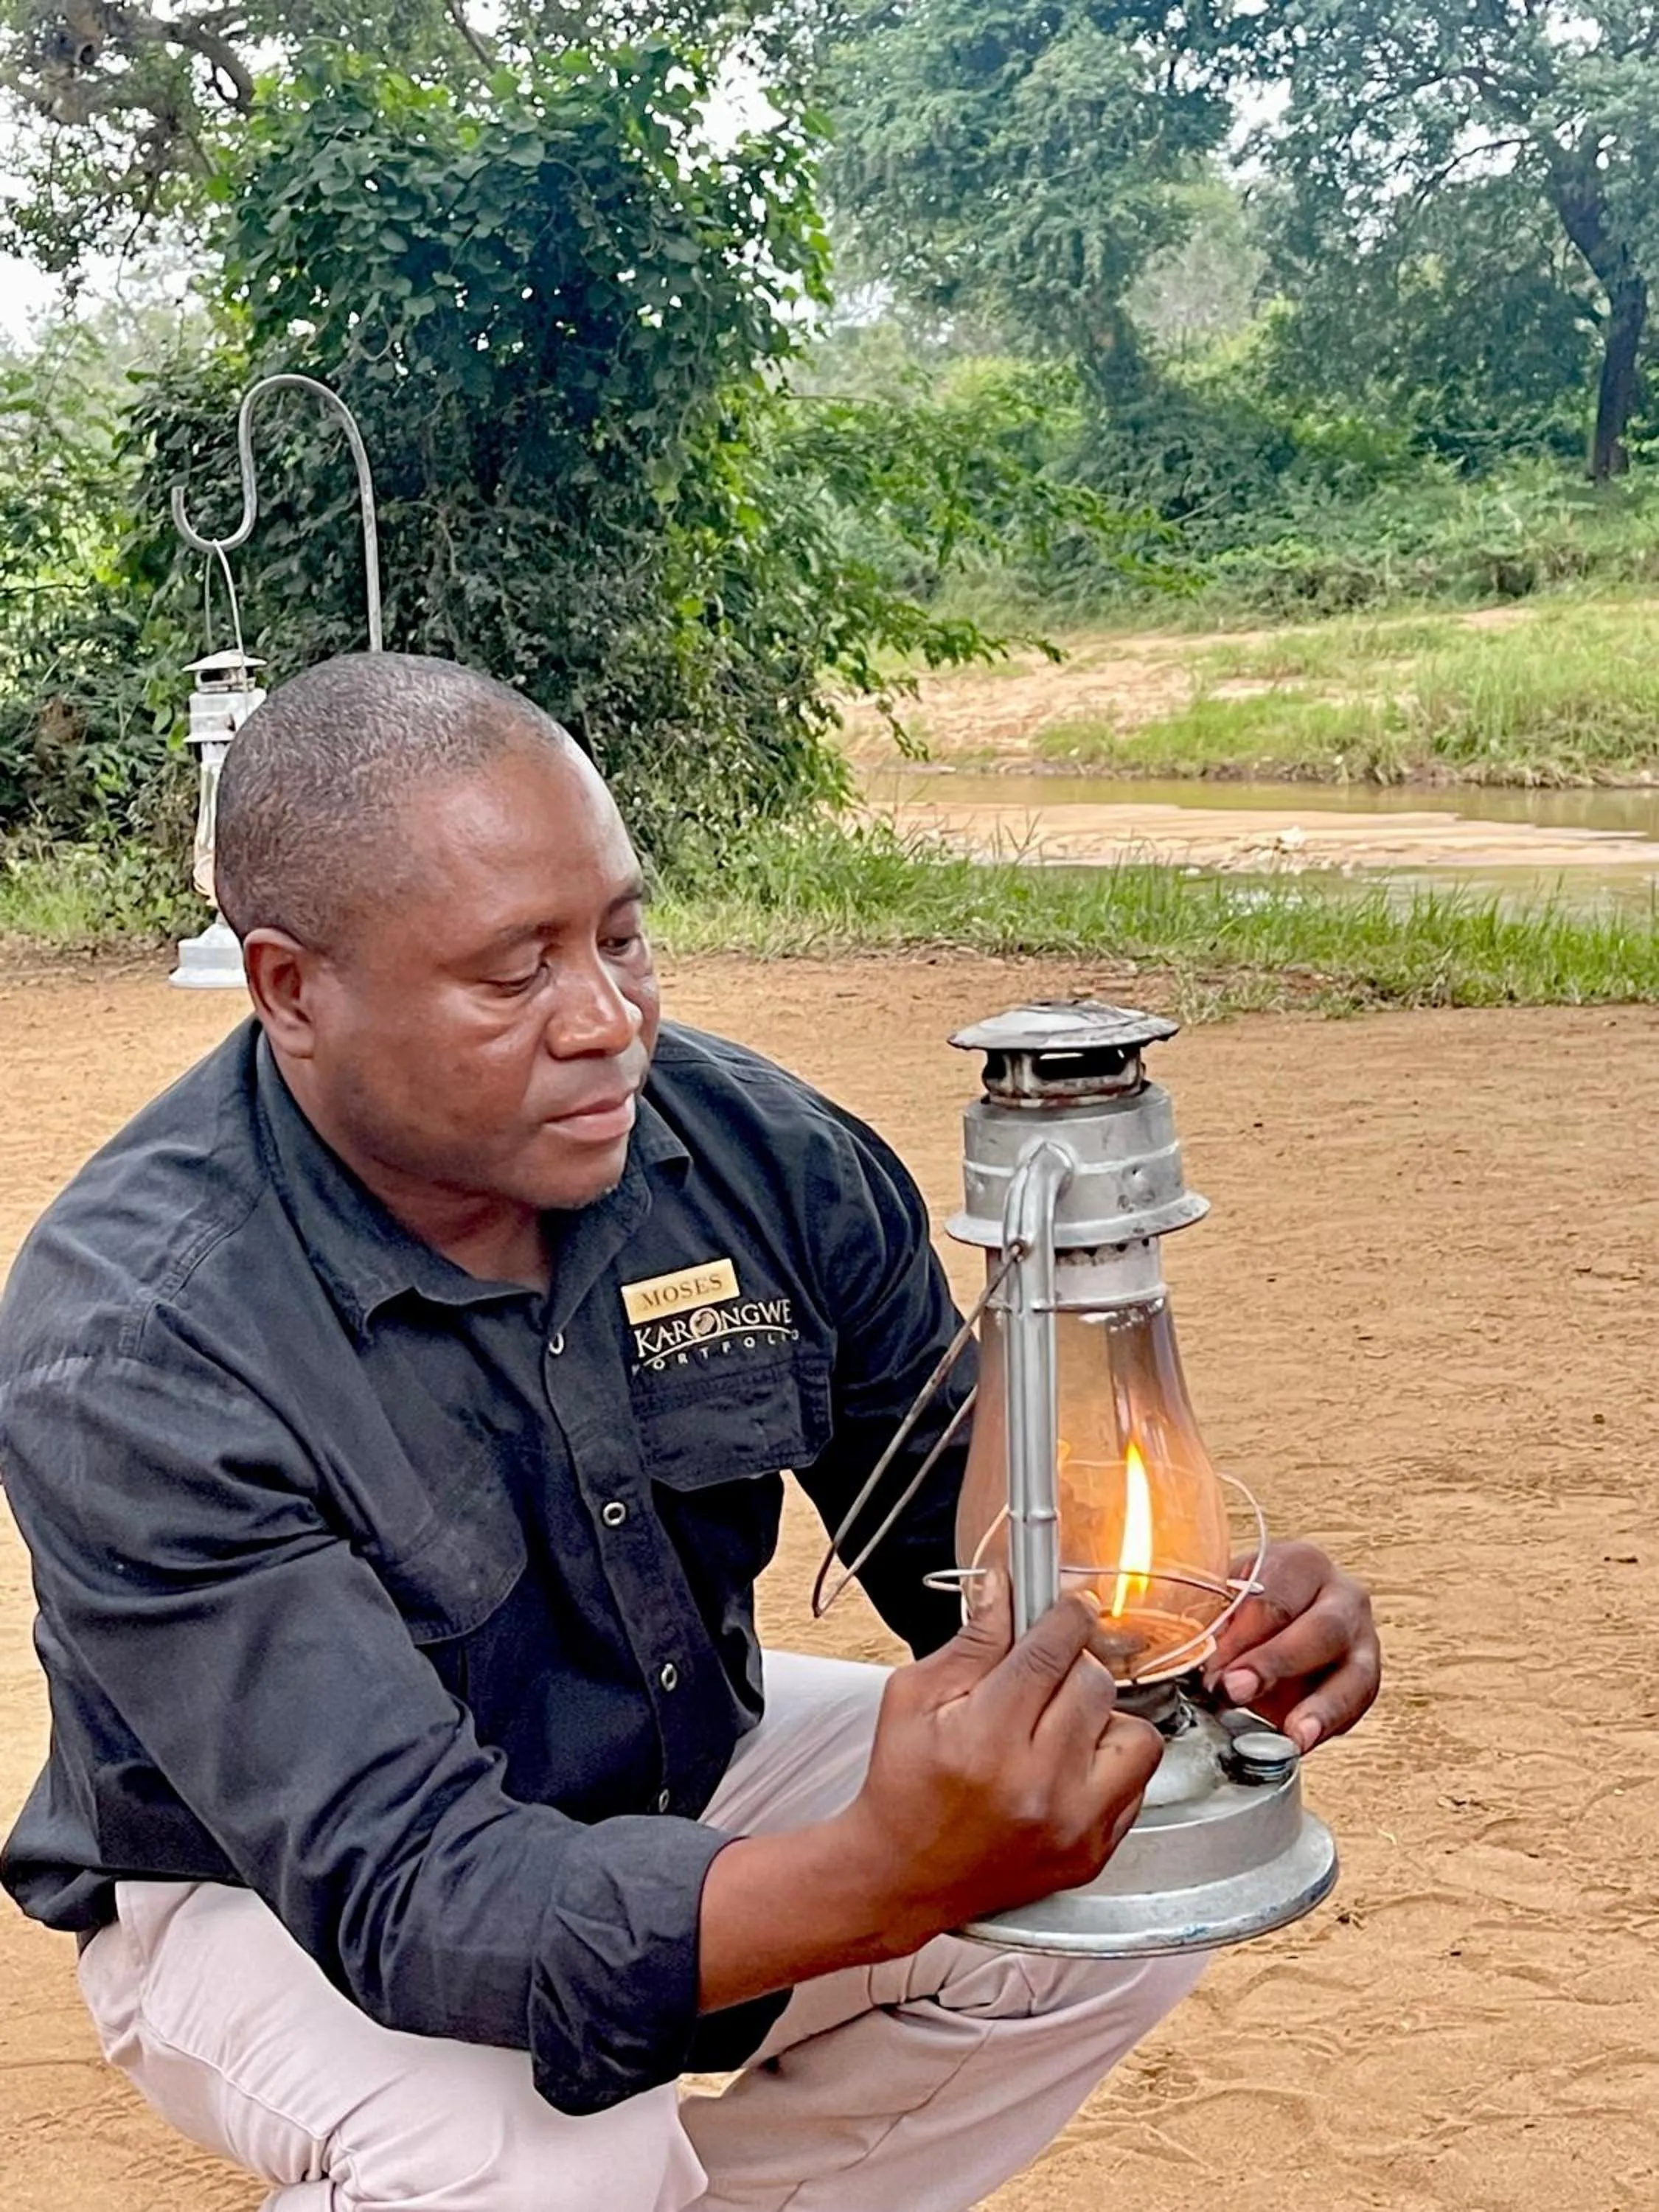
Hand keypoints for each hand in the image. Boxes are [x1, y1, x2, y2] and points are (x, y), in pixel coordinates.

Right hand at [837, 1573, 1162, 1949]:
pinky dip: (1110, 1763)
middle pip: (1094, 1683)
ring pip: (1134, 1732)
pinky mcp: (1093, 1853)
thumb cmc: (903, 1784)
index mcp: (986, 1738)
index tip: (1067, 1605)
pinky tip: (1069, 1764)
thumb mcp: (914, 1697)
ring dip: (1100, 1717)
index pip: (1051, 1649)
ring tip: (1061, 1724)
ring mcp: (1072, 1825)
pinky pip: (1137, 1783)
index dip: (1065, 1614)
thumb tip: (1006, 1588)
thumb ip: (970, 1640)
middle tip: (1045, 1671)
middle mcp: (1037, 1785)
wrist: (903, 1875)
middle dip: (1073, 1663)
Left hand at [1204, 1539, 1379, 1753]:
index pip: (1273, 1599)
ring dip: (1320, 1708)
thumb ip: (1213, 1623)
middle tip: (1236, 1690)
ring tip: (1294, 1734)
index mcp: (1300, 1565)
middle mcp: (1341, 1597)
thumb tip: (1188, 1655)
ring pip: (1354, 1673)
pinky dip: (1329, 1727)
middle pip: (1320, 1630)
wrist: (1277, 1625)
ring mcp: (1362, 1640)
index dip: (1239, 1636)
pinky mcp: (1366, 1681)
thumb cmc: (1248, 1609)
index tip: (1210, 1666)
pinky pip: (1356, 1706)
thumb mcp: (1225, 1601)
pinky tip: (1303, 1742)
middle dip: (1275, 1664)